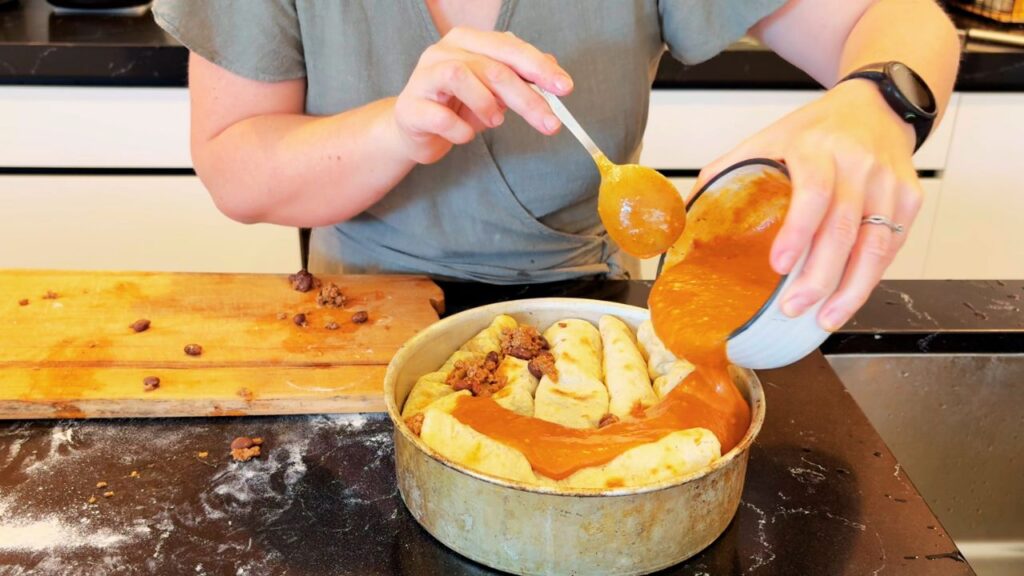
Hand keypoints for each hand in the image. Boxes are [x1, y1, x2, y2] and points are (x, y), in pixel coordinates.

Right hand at [392, 27, 572, 163]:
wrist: (415, 130)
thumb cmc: (457, 106)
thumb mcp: (492, 90)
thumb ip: (518, 77)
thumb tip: (552, 68)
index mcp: (466, 41)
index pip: (509, 47)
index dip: (539, 67)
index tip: (565, 89)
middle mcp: (442, 51)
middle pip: (492, 67)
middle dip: (527, 98)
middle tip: (551, 123)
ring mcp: (422, 77)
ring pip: (461, 77)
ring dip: (487, 105)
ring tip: (494, 122)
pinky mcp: (410, 108)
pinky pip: (441, 118)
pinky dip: (460, 131)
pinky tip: (465, 135)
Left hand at [696, 79, 923, 330]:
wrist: (876, 105)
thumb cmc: (815, 130)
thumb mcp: (766, 138)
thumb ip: (725, 173)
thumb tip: (682, 215)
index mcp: (817, 148)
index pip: (815, 192)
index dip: (798, 231)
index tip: (778, 265)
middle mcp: (858, 164)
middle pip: (845, 228)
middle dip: (820, 276)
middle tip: (793, 307)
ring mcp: (889, 183)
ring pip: (877, 245)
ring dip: (851, 289)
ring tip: (824, 318)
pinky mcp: (910, 200)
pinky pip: (892, 247)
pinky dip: (870, 278)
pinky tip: (848, 298)